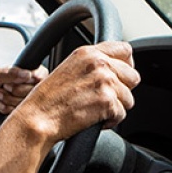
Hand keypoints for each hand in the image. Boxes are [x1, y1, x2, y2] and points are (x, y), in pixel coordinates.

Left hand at [0, 65, 48, 123]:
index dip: (37, 77)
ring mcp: (21, 100)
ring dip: (10, 99)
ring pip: (27, 102)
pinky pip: (20, 112)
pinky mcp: (18, 112)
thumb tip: (28, 74)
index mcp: (20, 74)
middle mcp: (23, 86)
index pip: (41, 74)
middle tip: (4, 86)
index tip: (30, 79)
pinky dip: (8, 108)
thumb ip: (11, 73)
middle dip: (17, 89)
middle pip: (35, 89)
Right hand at [14, 41, 138, 140]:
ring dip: (116, 108)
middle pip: (133, 76)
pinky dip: (110, 122)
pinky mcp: (107, 101)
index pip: (125, 50)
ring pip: (129, 98)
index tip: (122, 76)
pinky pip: (122, 115)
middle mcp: (99, 63)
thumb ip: (93, 65)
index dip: (127, 66)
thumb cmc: (48, 99)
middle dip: (123, 91)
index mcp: (88, 53)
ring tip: (95, 110)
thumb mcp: (69, 69)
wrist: (38, 118)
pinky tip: (93, 119)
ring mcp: (104, 82)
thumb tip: (116, 71)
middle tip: (104, 99)